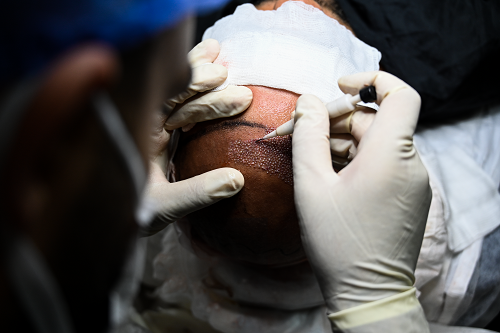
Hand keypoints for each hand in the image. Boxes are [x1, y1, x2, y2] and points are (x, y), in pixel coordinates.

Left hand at [142, 39, 251, 235]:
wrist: (108, 224)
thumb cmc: (130, 214)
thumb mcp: (162, 206)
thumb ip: (197, 193)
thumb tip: (237, 179)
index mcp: (136, 131)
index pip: (165, 97)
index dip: (193, 83)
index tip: (220, 78)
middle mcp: (142, 122)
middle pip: (171, 88)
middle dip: (198, 77)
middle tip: (226, 73)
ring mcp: (152, 127)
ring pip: (174, 91)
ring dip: (196, 73)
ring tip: (216, 51)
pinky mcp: (162, 135)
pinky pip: (180, 107)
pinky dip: (196, 92)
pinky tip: (211, 78)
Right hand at [292, 71, 431, 311]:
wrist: (368, 294)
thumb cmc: (338, 242)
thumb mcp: (312, 185)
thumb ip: (308, 136)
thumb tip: (308, 102)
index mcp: (392, 155)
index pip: (400, 94)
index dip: (371, 80)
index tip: (339, 85)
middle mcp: (411, 164)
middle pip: (377, 120)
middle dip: (337, 118)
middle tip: (298, 131)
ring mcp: (412, 183)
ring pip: (377, 143)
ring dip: (342, 140)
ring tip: (308, 155)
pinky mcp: (407, 197)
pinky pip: (382, 163)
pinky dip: (355, 159)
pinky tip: (328, 172)